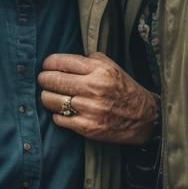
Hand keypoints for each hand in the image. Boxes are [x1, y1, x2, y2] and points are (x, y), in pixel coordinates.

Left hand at [38, 53, 157, 144]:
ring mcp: (90, 109)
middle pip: (51, 80)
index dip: (48, 64)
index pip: (59, 62)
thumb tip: (59, 62)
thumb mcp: (110, 66)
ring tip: (53, 96)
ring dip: (48, 97)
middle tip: (44, 81)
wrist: (144, 117)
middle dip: (44, 79)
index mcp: (99, 70)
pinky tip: (65, 111)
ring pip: (50, 100)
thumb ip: (86, 60)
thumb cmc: (123, 88)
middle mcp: (94, 88)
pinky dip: (58, 114)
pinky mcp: (87, 127)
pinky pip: (58, 118)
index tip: (47, 66)